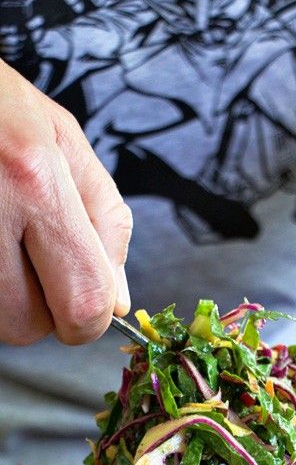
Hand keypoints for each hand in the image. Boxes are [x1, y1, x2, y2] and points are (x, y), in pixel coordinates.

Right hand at [0, 61, 131, 345]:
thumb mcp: (63, 139)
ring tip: (2, 238)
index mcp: (35, 180)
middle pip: (30, 325)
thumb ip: (105, 222)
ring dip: (7, 299)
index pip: (83, 301)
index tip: (84, 301)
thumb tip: (116, 302)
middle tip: (32, 260)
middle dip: (41, 310)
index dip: (91, 318)